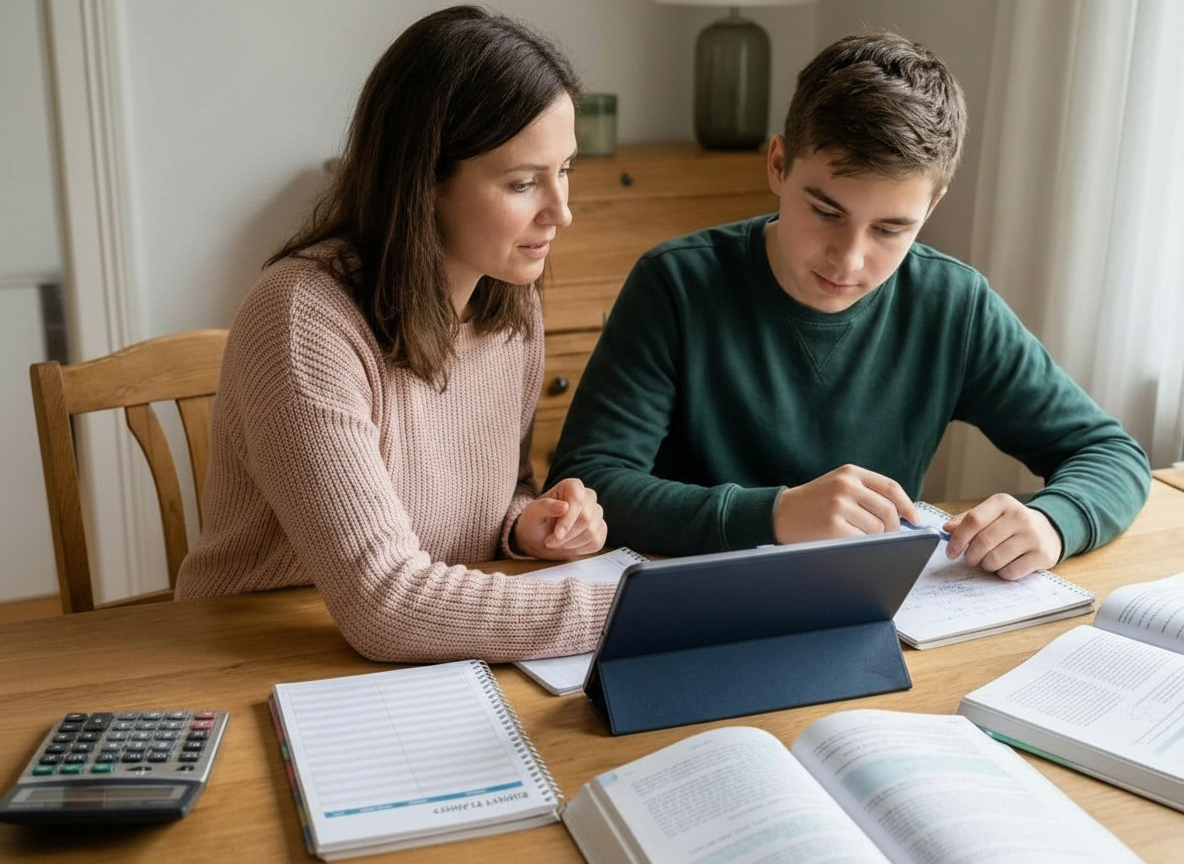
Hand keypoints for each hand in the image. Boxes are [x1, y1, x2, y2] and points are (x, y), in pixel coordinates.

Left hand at [513, 478, 606, 559]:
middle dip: (567, 535)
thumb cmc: (535, 522)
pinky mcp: (601, 529)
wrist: (539, 539)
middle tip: (550, 542)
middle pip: (586, 519)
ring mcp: (596, 513)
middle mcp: (588, 497)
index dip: (568, 520)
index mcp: (572, 486)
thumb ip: (545, 507)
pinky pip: (597, 542)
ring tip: (557, 543)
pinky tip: (568, 545)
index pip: (578, 501)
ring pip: (592, 532)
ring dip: (571, 543)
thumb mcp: (532, 514)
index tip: (556, 534)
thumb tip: (565, 506)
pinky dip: (580, 548)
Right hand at [773, 464, 917, 544]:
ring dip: (876, 538)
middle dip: (893, 528)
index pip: (891, 487)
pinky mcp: (833, 525)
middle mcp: (846, 485)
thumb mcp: (836, 484)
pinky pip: (862, 539)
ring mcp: (839, 505)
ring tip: (862, 538)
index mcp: (850, 472)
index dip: (907, 505)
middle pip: (888, 510)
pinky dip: (862, 544)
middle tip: (889, 537)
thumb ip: (864, 491)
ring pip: (878, 528)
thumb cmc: (811, 502)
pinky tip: (851, 543)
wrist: (778, 512)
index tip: (914, 520)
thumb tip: (900, 515)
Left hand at [942, 493, 1061, 579]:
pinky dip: (1002, 573)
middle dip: (971, 556)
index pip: (973, 520)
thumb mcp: (991, 515)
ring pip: (995, 559)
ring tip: (990, 561)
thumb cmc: (1011, 524)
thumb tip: (947, 528)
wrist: (1049, 530)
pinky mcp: (1042, 555)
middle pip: (983, 542)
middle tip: (970, 560)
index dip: (958, 539)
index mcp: (1002, 502)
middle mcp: (1019, 516)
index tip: (950, 552)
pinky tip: (1006, 565)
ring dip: (986, 565)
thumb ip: (967, 520)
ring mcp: (1032, 536)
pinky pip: (1010, 572)